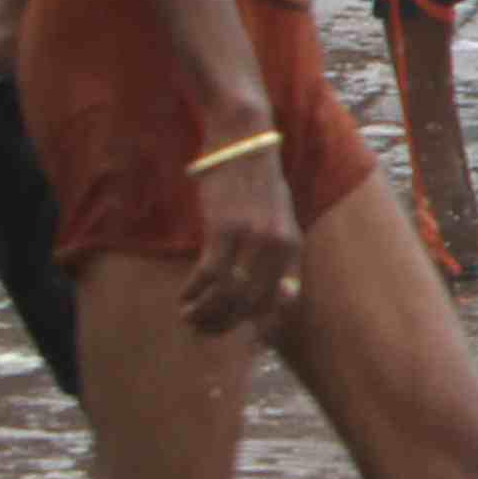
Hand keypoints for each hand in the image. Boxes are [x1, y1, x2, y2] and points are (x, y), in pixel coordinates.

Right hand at [181, 150, 302, 337]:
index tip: (238, 335)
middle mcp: (279, 247)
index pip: (283, 302)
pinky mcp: (225, 229)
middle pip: (251, 305)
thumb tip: (276, 291)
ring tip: (188, 315)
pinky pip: (209, 275)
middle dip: (223, 323)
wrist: (243, 144)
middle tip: (201, 328)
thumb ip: (277, 251)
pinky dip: (194, 291)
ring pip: (229, 295)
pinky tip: (184, 296)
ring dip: (204, 312)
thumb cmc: (256, 184)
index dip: (261, 326)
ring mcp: (253, 239)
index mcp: (293, 247)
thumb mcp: (278, 218)